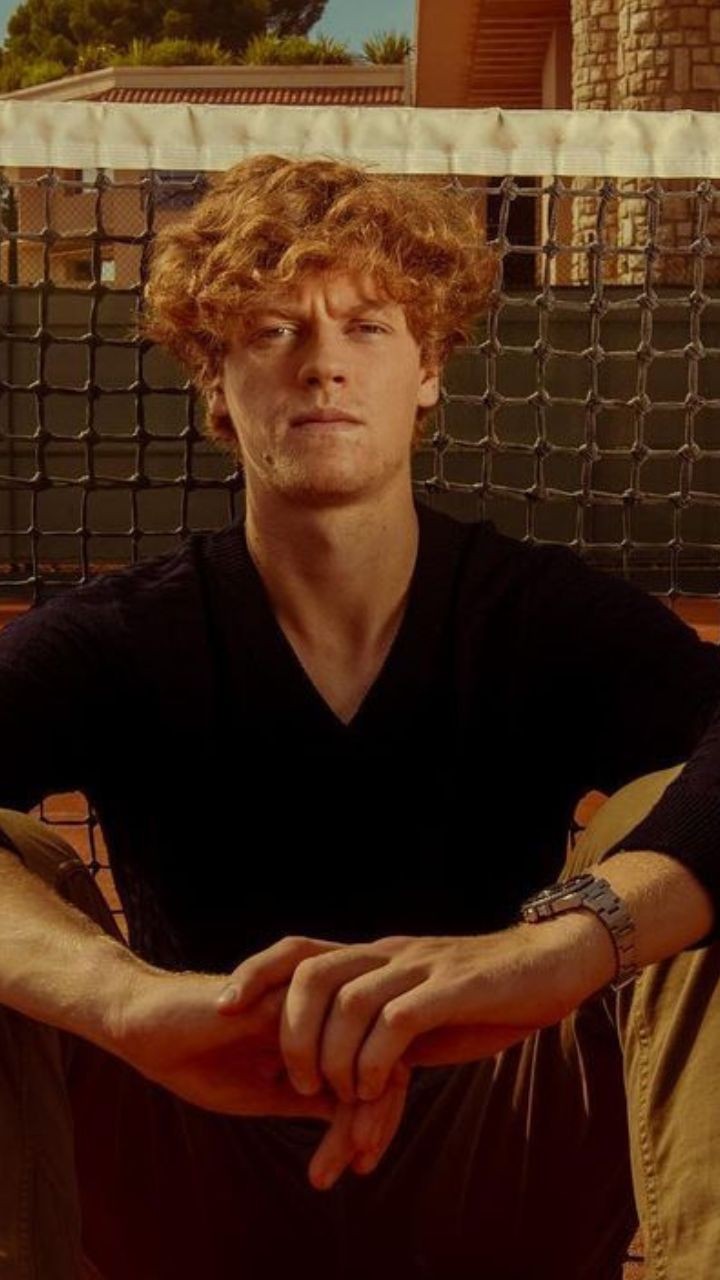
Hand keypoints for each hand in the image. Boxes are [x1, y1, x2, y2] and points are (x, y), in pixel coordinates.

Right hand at [107, 959, 406, 1188]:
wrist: (149, 1027)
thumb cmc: (202, 1058)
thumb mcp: (266, 1093)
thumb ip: (312, 1100)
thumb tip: (362, 1128)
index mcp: (322, 1034)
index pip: (379, 1069)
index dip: (381, 1118)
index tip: (364, 1164)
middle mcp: (324, 1017)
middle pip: (385, 1064)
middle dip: (378, 1121)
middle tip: (362, 1163)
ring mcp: (308, 1009)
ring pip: (365, 1062)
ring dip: (358, 1121)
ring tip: (337, 1163)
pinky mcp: (286, 1008)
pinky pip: (328, 1055)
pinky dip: (336, 1106)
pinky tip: (321, 1144)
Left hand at [220, 919, 615, 1107]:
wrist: (556, 962)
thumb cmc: (489, 994)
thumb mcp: (424, 1008)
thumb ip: (384, 1026)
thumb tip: (343, 1065)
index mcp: (377, 957)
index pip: (300, 950)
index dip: (255, 972)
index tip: (222, 1007)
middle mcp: (390, 955)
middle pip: (311, 970)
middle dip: (286, 1025)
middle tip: (294, 1078)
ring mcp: (420, 968)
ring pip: (348, 1000)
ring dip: (332, 1054)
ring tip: (334, 1093)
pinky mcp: (453, 990)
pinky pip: (397, 1020)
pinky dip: (374, 1060)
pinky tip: (373, 1087)